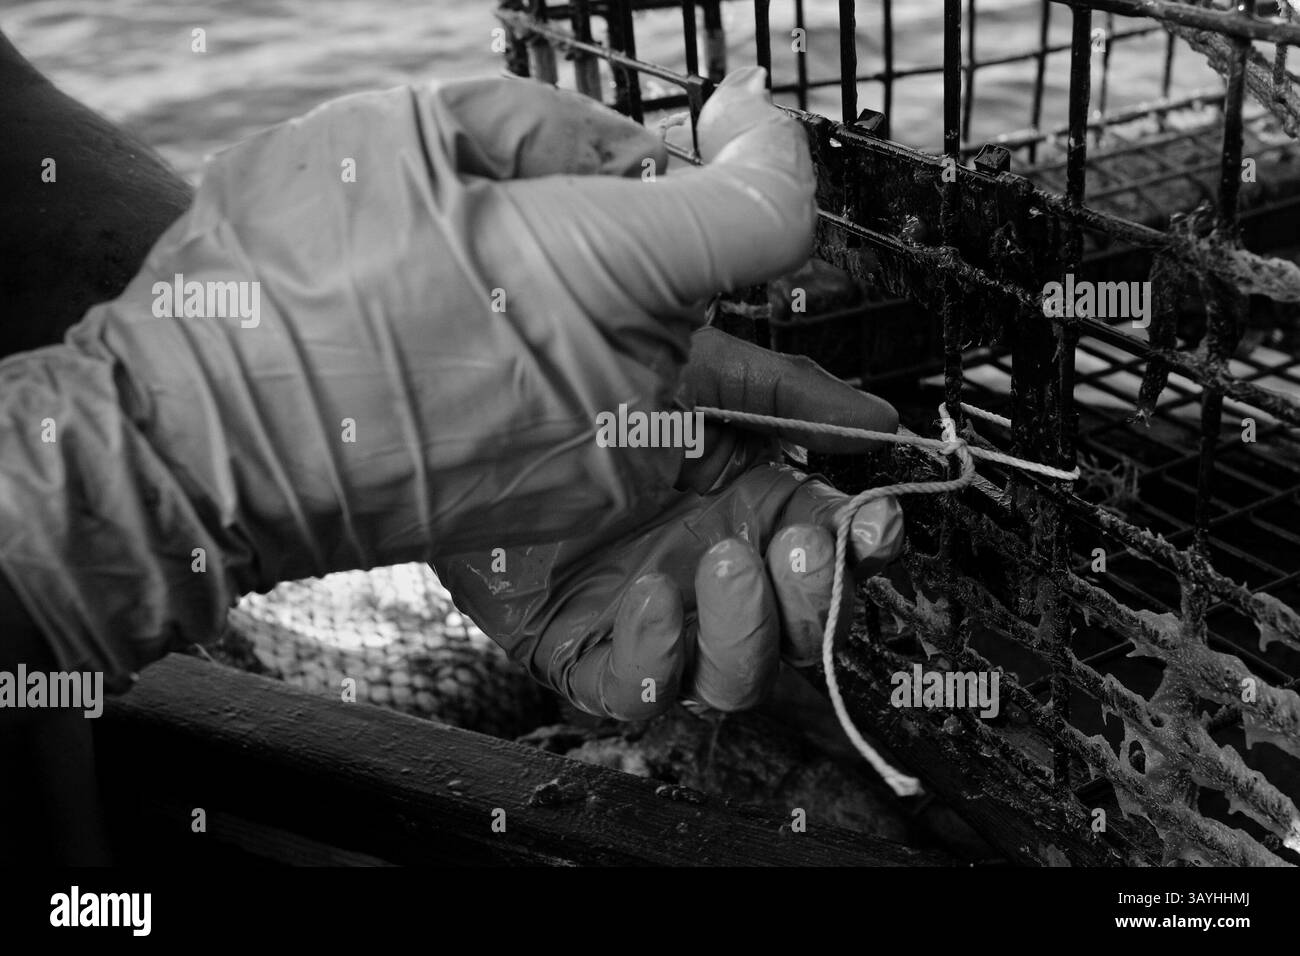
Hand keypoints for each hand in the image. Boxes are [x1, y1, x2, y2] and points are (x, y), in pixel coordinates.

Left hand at [434, 326, 902, 717]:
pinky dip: (655, 659)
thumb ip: (786, 389)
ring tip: (722, 563)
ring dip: (747, 632)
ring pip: (731, 678)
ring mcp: (648, 614)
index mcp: (746, 502)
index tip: (873, 522)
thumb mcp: (695, 361)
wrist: (464, 391)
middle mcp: (706, 568)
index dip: (863, 546)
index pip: (831, 546)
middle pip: (796, 628)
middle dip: (814, 596)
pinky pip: (636, 690)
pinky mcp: (580, 646)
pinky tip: (644, 593)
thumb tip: (877, 419)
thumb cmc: (577, 374)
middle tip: (798, 544)